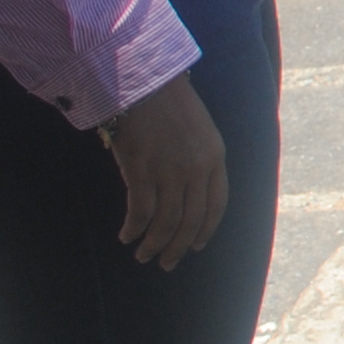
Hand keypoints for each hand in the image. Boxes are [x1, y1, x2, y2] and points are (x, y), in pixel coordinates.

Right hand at [103, 72, 229, 270]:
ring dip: (155, 245)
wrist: (144, 79)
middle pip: (191, 220)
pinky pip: (141, 213)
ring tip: (144, 256)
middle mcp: (197, 168)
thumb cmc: (168, 102)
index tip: (197, 246)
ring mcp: (170, 171)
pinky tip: (126, 236)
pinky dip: (134, 229)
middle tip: (167, 264)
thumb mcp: (199, 129)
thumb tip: (188, 191)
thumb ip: (200, 159)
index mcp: (215, 157)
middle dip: (179, 247)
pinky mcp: (142, 171)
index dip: (206, 229)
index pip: (217, 205)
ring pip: (166, 223)